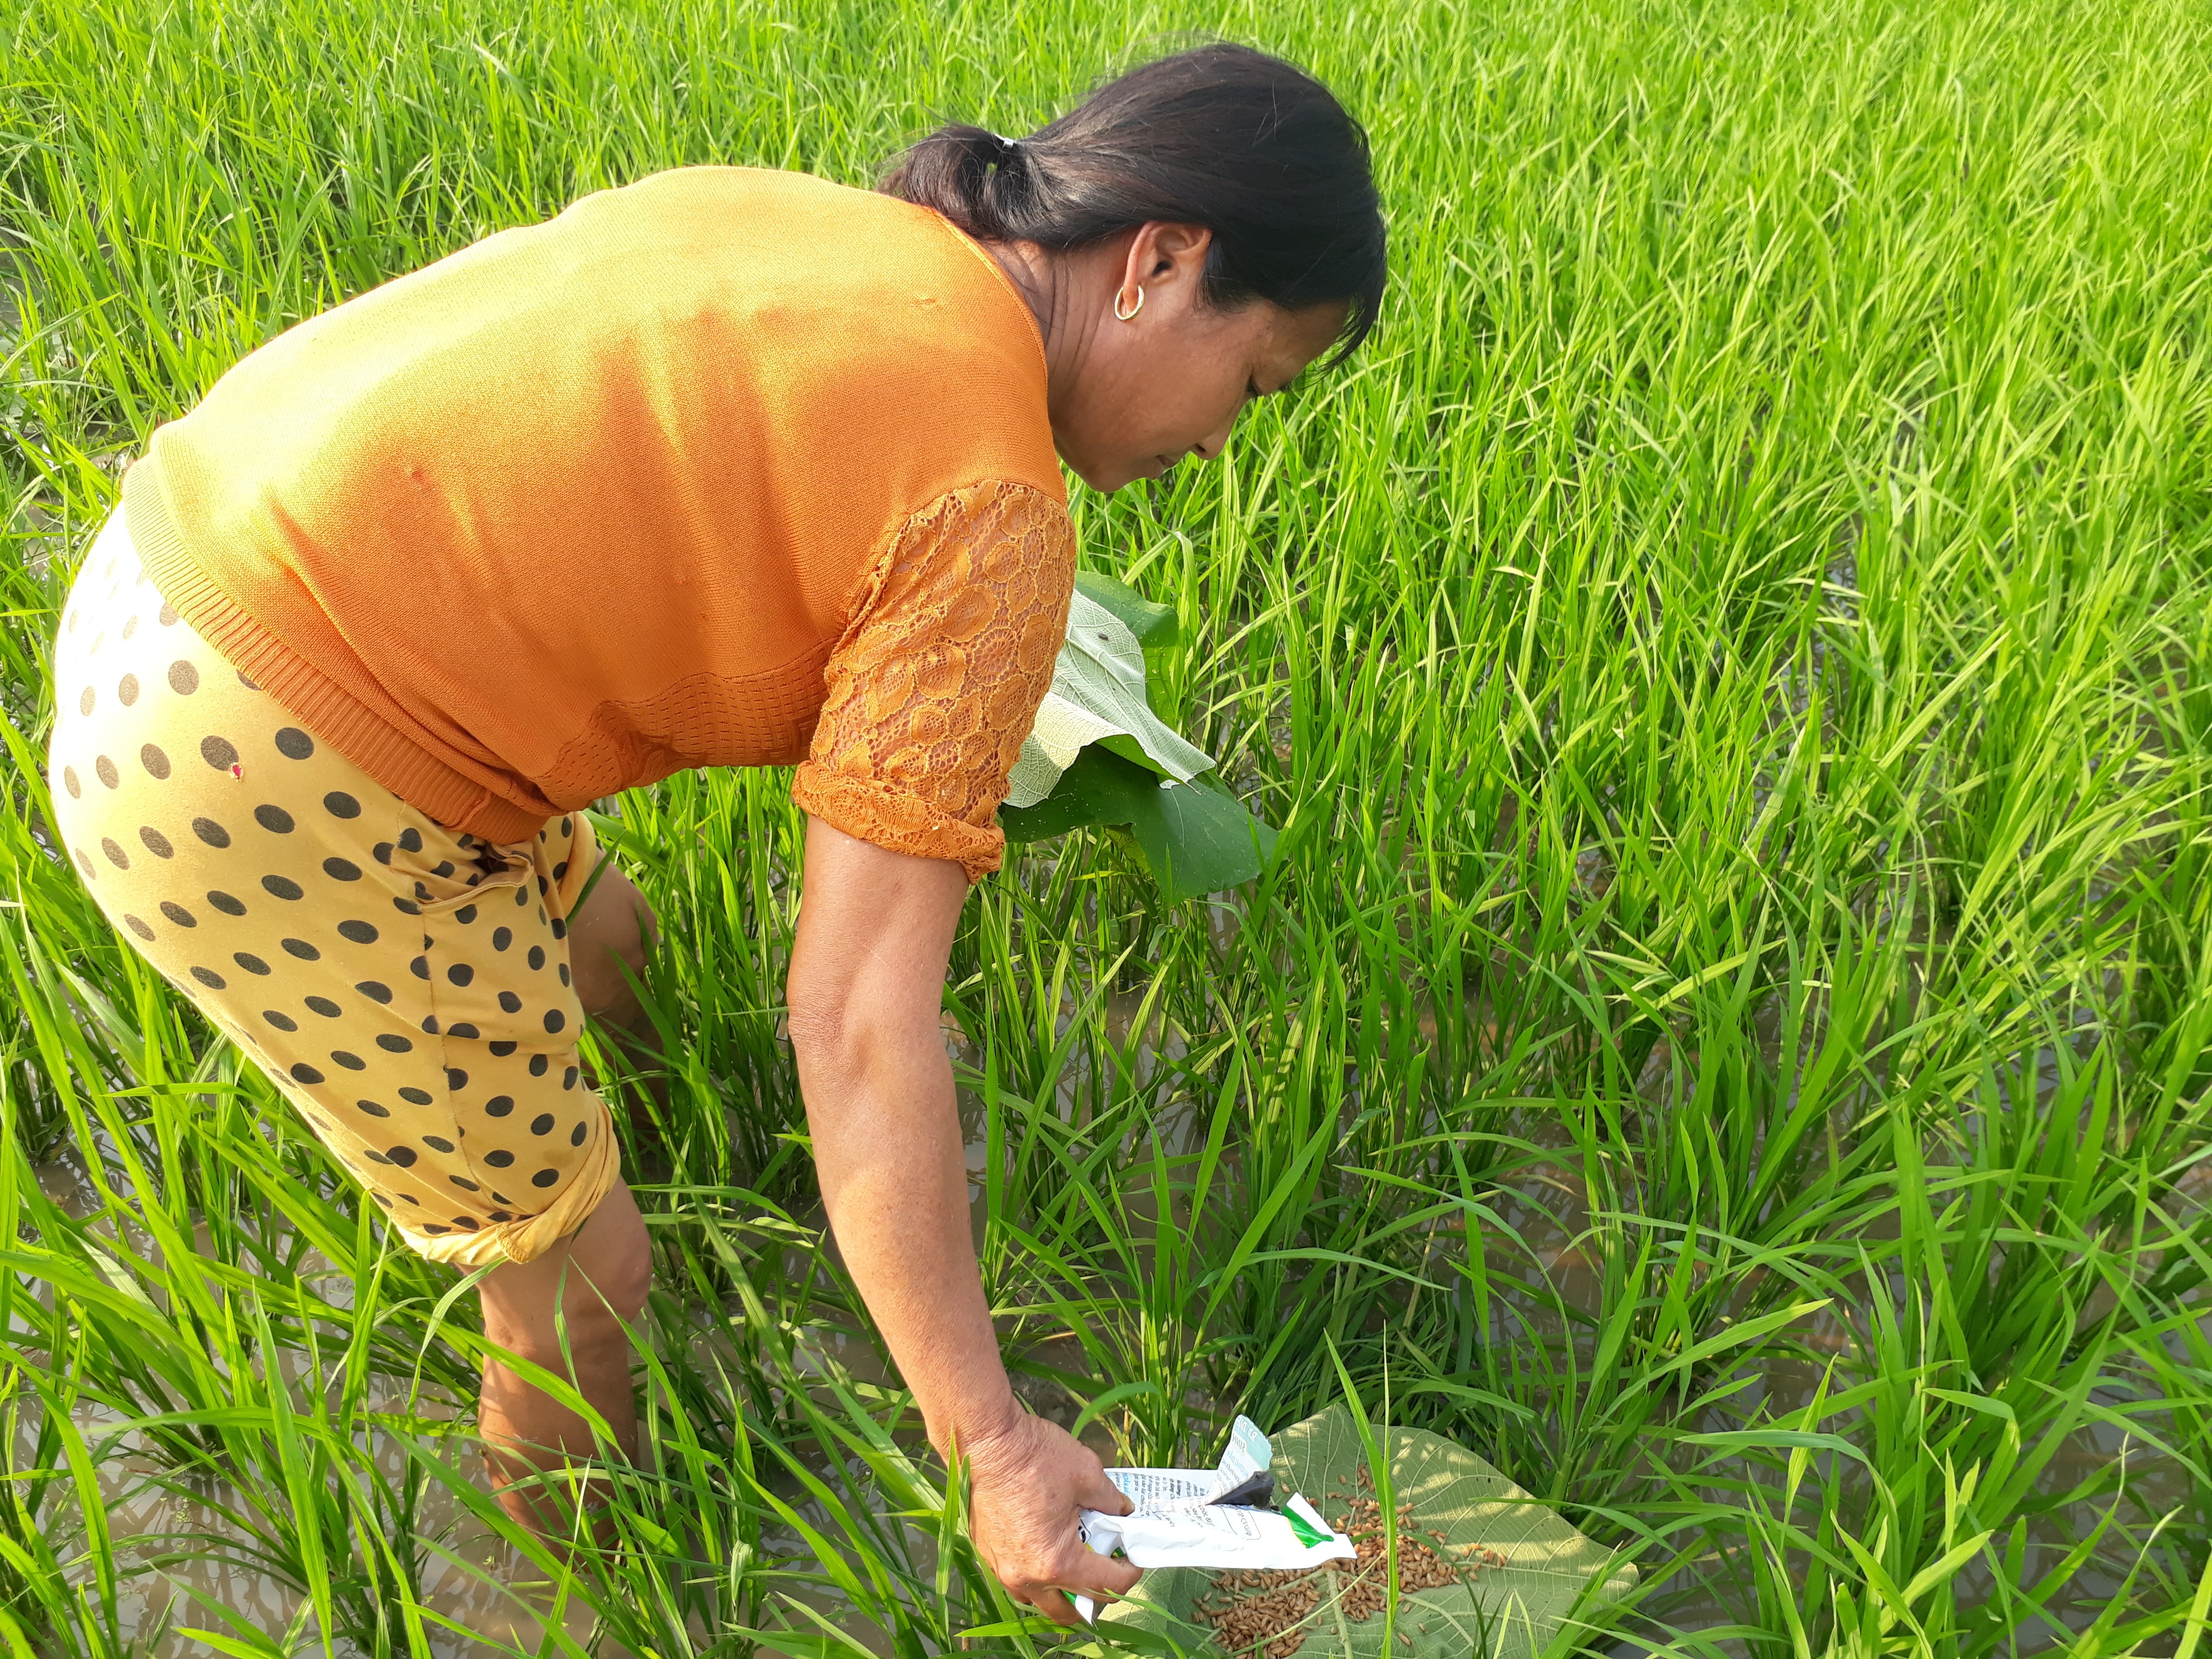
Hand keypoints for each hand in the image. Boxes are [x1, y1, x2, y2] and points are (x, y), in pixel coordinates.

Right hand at [960, 1411, 1141, 1625]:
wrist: (986, 1441)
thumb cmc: (1035, 1456)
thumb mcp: (1088, 1473)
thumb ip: (1111, 1500)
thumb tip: (1123, 1512)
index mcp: (1056, 1562)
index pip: (1104, 1585)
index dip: (1128, 1575)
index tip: (1135, 1560)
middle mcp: (1027, 1576)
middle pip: (1069, 1611)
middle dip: (1095, 1595)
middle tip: (1108, 1566)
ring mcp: (1003, 1569)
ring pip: (1040, 1600)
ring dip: (1063, 1589)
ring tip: (1077, 1558)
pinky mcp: (988, 1555)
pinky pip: (1019, 1581)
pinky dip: (1038, 1574)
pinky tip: (1047, 1545)